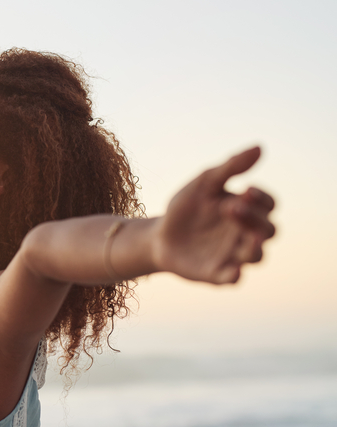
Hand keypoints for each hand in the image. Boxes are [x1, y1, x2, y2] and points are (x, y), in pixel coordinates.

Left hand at [154, 146, 275, 283]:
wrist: (158, 234)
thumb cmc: (186, 207)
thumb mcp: (204, 183)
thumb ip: (230, 167)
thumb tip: (259, 147)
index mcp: (247, 210)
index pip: (268, 205)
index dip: (262, 199)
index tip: (245, 190)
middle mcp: (246, 235)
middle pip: (267, 230)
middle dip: (254, 220)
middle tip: (231, 207)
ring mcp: (234, 255)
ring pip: (257, 256)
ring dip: (254, 248)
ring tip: (248, 240)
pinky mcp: (218, 273)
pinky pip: (233, 278)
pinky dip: (236, 276)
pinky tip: (234, 271)